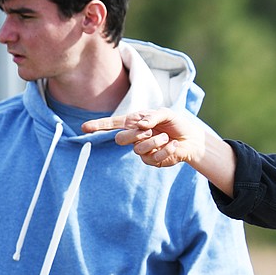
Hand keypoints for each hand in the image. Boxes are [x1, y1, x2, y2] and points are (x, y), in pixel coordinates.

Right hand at [83, 109, 205, 167]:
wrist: (191, 139)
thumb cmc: (176, 123)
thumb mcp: (166, 113)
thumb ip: (153, 116)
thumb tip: (141, 124)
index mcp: (134, 123)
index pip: (113, 124)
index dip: (98, 126)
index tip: (84, 127)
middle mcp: (135, 137)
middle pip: (120, 139)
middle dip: (134, 134)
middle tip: (149, 130)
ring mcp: (142, 151)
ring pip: (137, 149)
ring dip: (154, 140)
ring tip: (165, 136)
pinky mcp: (152, 161)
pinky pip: (152, 158)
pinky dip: (165, 149)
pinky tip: (172, 144)